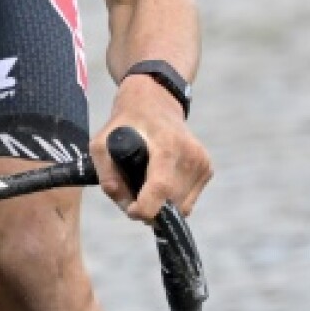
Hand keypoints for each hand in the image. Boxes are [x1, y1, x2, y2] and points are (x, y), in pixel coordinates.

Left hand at [91, 75, 211, 221]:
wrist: (157, 101)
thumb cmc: (126, 123)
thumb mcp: (102, 142)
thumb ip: (106, 174)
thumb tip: (122, 200)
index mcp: (167, 146)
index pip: (161, 189)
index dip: (144, 209)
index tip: (131, 209)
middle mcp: (190, 155)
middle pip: (170, 205)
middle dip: (149, 209)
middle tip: (132, 194)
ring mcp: (202, 162)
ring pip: (181, 207)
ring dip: (161, 206)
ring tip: (145, 185)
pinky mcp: (207, 169)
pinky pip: (188, 201)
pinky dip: (172, 200)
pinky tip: (160, 180)